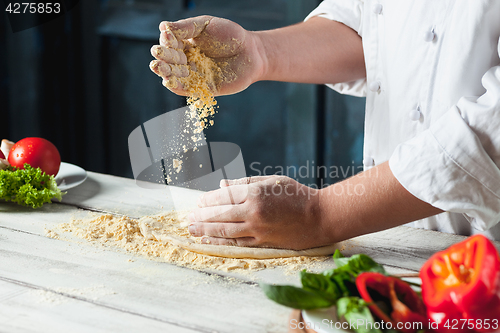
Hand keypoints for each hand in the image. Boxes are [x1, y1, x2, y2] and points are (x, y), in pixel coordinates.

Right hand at [149, 15, 265, 95]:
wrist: (252, 53)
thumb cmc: (231, 35)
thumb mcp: (207, 25)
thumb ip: (186, 27)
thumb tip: (163, 27)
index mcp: (185, 43)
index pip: (169, 43)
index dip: (166, 41)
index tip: (168, 36)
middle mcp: (187, 59)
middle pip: (168, 60)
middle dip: (162, 56)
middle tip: (158, 53)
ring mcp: (194, 74)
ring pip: (173, 75)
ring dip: (164, 71)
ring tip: (158, 66)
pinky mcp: (202, 88)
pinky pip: (185, 89)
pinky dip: (175, 86)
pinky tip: (168, 81)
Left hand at [187, 175, 332, 249]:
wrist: (320, 217)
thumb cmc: (297, 195)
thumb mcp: (272, 181)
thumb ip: (245, 183)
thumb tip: (222, 186)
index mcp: (256, 193)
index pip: (224, 196)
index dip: (208, 200)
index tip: (199, 202)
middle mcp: (254, 211)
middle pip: (220, 214)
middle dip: (201, 216)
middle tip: (189, 218)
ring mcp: (258, 229)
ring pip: (224, 230)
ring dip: (205, 230)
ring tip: (191, 229)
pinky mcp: (263, 242)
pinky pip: (237, 243)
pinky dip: (221, 242)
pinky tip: (209, 240)